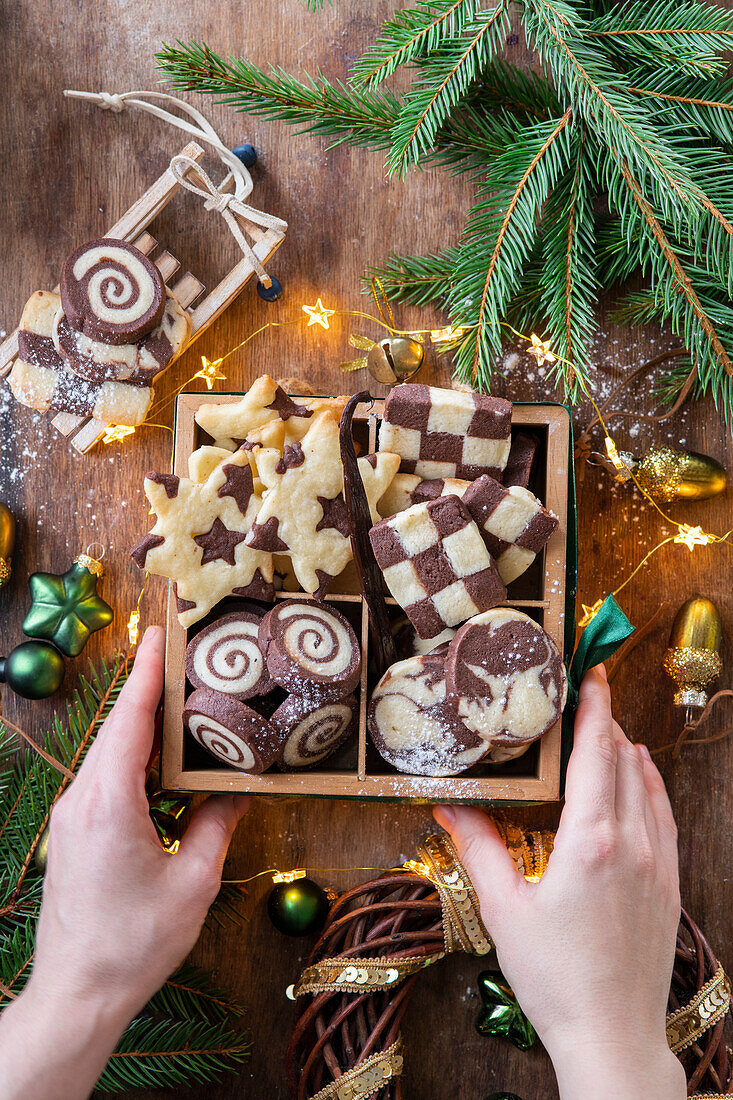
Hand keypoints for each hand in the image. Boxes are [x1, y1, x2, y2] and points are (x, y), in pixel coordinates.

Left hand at [0, 626, 247, 1099]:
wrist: (77, 994)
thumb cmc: (135, 943)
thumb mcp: (193, 883)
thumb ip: (216, 828)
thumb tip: (237, 794)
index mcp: (109, 802)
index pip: (131, 720)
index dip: (149, 674)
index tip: (163, 635)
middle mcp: (82, 799)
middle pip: (118, 728)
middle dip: (148, 689)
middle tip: (182, 657)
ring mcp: (71, 817)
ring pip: (108, 752)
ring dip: (141, 725)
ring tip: (179, 702)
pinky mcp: (72, 834)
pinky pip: (103, 778)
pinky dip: (132, 757)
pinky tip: (160, 761)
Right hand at [434, 665, 685, 1099]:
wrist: (612, 1035)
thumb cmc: (554, 978)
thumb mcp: (503, 910)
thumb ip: (477, 849)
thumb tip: (448, 808)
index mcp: (590, 842)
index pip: (595, 755)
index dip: (594, 709)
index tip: (592, 674)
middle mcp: (631, 844)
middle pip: (623, 762)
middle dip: (607, 721)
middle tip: (591, 691)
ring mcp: (657, 865)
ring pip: (648, 786)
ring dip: (628, 751)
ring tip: (610, 727)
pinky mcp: (669, 886)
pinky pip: (665, 818)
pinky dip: (653, 786)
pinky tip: (643, 776)